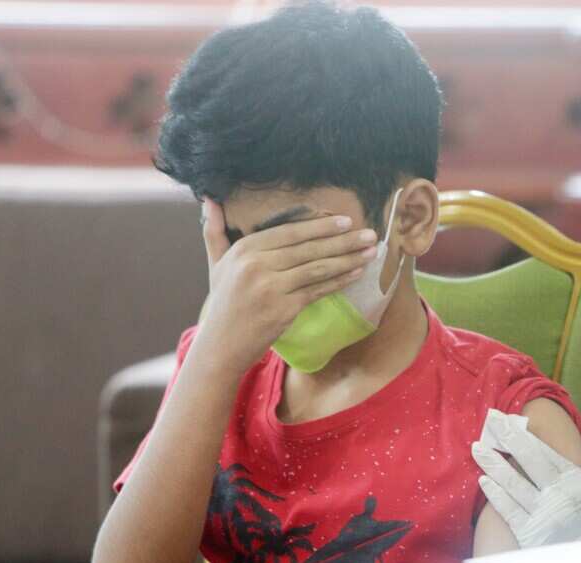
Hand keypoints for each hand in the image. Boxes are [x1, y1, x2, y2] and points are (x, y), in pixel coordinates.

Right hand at [193, 198, 378, 373]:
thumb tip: (208, 199)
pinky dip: (340, 281)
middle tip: (370, 234)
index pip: (290, 232)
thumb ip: (215, 232)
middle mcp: (256, 265)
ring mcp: (271, 288)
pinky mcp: (285, 309)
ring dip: (349, 259)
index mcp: (244, 249)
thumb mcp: (216, 264)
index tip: (345, 221)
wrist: (221, 345)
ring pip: (317, 268)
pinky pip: (318, 290)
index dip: (320, 226)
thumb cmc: (223, 303)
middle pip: (308, 248)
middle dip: (343, 240)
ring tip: (371, 252)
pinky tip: (357, 273)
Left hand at [473, 410, 580, 547]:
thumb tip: (540, 455)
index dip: (523, 434)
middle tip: (490, 419)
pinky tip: (484, 480)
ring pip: (513, 482)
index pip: (544, 451)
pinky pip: (508, 509)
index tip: (507, 420)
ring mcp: (544, 514)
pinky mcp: (531, 535)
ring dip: (493, 463)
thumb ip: (568, 477)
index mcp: (577, 480)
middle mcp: (560, 493)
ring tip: (477, 447)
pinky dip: (496, 493)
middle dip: (508, 437)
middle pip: (528, 459)